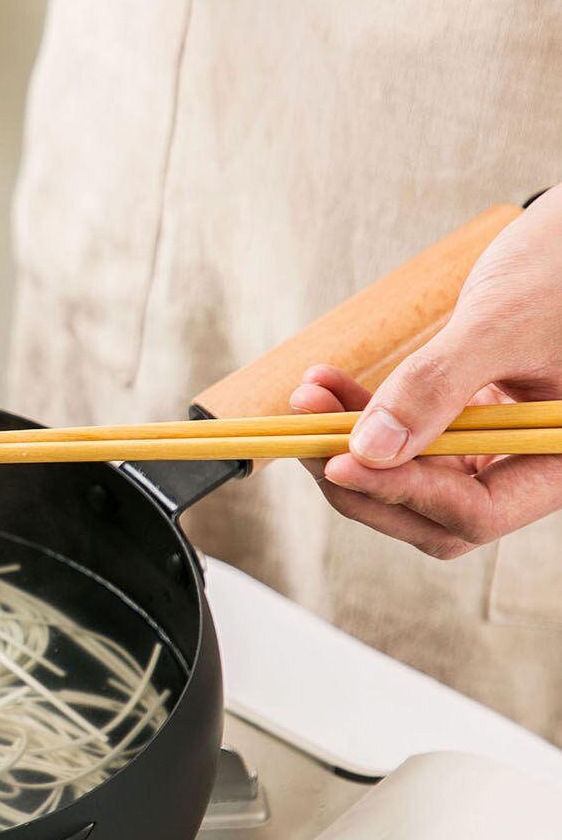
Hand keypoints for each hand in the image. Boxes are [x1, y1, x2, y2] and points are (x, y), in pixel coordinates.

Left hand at [290, 184, 561, 558]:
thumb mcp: (500, 325)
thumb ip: (438, 386)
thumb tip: (371, 450)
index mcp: (560, 460)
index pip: (475, 513)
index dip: (402, 494)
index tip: (338, 464)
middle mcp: (525, 464)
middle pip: (429, 510)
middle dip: (360, 476)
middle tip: (304, 437)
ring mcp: (492, 445)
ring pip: (406, 473)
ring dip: (346, 442)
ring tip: (306, 399)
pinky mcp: (463, 420)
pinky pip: (403, 434)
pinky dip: (360, 412)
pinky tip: (323, 384)